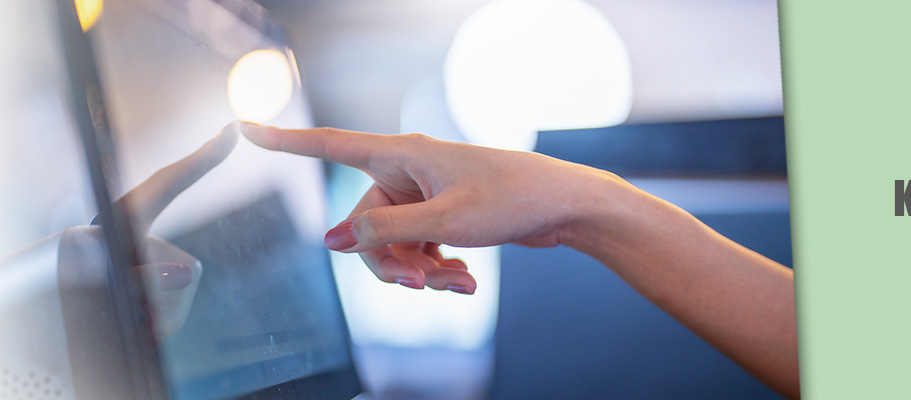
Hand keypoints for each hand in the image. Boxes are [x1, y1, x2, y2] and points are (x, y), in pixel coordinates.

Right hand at [238, 122, 628, 293]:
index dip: (287, 143)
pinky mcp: (442, 216)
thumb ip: (384, 230)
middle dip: (388, 262)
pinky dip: (436, 269)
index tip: (245, 128)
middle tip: (420, 283)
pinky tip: (465, 280)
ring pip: (392, 245)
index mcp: (402, 155)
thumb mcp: (443, 221)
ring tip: (457, 283)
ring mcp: (424, 195)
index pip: (331, 146)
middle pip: (363, 226)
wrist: (563, 208)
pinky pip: (417, 250)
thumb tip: (334, 240)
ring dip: (418, 272)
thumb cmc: (510, 200)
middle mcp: (407, 171)